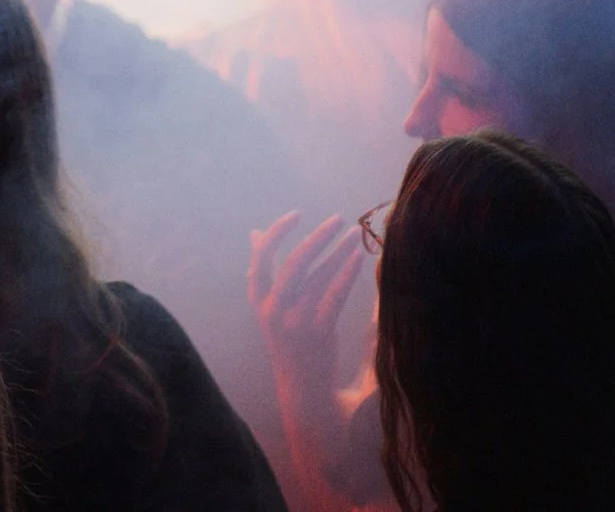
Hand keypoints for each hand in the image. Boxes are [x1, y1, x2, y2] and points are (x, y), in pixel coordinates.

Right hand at [250, 210, 364, 398]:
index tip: (296, 214)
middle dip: (316, 237)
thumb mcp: (272, 309)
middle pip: (293, 264)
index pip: (261, 260)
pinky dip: (345, 273)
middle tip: (337, 218)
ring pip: (317, 277)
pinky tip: (359, 258)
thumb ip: (266, 272)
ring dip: (337, 251)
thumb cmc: (293, 348)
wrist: (306, 399)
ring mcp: (294, 323)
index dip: (276, 234)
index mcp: (260, 305)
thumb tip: (255, 233)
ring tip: (354, 235)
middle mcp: (272, 312)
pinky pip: (332, 296)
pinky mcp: (317, 334)